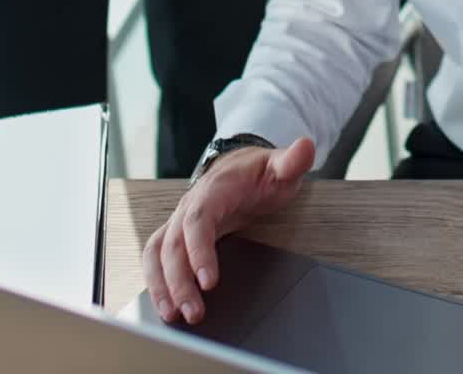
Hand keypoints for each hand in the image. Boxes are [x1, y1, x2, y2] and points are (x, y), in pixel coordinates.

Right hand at [142, 136, 315, 324]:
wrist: (243, 167)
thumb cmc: (262, 172)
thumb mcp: (281, 166)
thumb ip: (292, 161)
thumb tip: (306, 147)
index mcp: (214, 189)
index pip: (198, 220)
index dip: (198, 250)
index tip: (209, 281)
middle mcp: (190, 205)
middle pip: (173, 244)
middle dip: (179, 281)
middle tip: (194, 311)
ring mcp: (180, 220)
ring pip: (157, 253)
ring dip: (161, 285)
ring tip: (173, 316)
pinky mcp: (177, 235)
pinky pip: (156, 258)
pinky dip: (156, 282)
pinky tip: (166, 306)